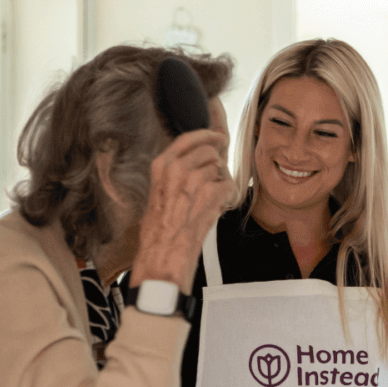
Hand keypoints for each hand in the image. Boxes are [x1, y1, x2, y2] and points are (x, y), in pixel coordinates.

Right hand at [130, 129, 235, 290]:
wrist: (165, 251)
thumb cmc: (159, 230)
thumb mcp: (159, 192)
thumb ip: (175, 174)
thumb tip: (195, 163)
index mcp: (162, 166)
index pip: (188, 138)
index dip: (206, 135)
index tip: (216, 136)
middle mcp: (178, 168)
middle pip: (209, 152)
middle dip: (214, 166)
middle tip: (210, 183)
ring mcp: (196, 180)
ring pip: (220, 169)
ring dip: (219, 183)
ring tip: (207, 201)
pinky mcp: (212, 193)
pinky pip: (229, 186)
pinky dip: (227, 198)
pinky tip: (214, 209)